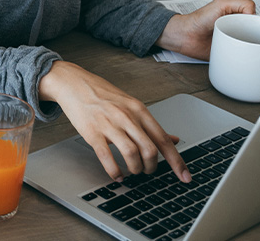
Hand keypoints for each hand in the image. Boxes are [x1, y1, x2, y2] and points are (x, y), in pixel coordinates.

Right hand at [40, 61, 189, 182]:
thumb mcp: (131, 105)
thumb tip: (174, 139)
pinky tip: (117, 174)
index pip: (163, 139)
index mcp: (139, 110)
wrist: (74, 83)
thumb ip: (151, 125)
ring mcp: (109, 124)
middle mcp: (127, 117)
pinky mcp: (92, 132)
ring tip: (132, 171)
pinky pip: (107, 157)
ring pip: (131, 154)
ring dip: (135, 169)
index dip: (177, 161)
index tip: (185, 176)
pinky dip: (114, 171)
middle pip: (150, 150)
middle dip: (152, 167)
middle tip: (147, 171)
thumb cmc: (102, 94)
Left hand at [158, 0, 255, 59]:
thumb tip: (254, 15)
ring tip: (245, 47)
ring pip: (251, 47)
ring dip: (251, 49)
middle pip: (257, 35)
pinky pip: (241, 58)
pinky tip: (242, 56)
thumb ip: (240, 4)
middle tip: (251, 39)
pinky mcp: (229, 53)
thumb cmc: (199, 19)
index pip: (258, 20)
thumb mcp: (221, 4)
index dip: (259, 24)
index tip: (257, 28)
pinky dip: (244, 58)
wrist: (185, 36)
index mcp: (239, 16)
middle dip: (257, 38)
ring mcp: (234, 41)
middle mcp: (238, 29)